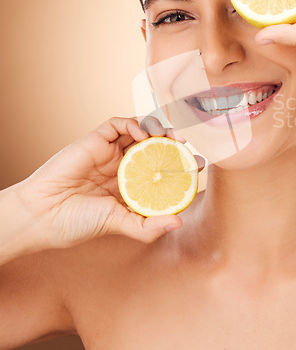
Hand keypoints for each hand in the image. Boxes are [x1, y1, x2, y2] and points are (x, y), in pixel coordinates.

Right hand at [13, 117, 204, 249]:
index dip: (181, 164)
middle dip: (176, 144)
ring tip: (174, 137)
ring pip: (141, 131)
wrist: (42, 214)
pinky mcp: (96, 140)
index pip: (162, 169)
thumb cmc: (77, 223)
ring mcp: (110, 152)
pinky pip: (118, 124)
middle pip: (156, 147)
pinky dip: (134, 123)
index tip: (198, 166)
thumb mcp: (118, 225)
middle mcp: (123, 166)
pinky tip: (143, 134)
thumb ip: (147, 226)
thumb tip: (179, 222)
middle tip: (191, 147)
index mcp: (131, 185)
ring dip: (160, 130)